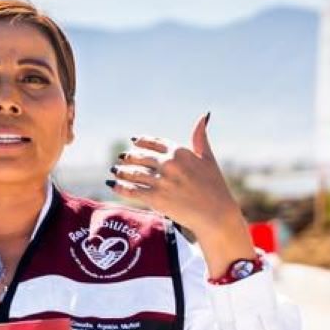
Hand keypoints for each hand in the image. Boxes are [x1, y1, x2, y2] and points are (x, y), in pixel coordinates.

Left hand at [109, 114, 249, 244]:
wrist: (216, 213)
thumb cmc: (215, 186)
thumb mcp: (208, 158)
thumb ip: (200, 137)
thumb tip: (204, 115)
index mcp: (180, 151)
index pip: (154, 142)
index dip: (141, 141)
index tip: (133, 142)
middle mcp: (168, 163)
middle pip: (140, 157)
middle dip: (129, 157)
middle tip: (121, 158)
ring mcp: (161, 181)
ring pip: (134, 173)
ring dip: (121, 172)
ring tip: (115, 171)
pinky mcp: (155, 198)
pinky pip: (132, 190)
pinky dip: (120, 187)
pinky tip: (113, 184)